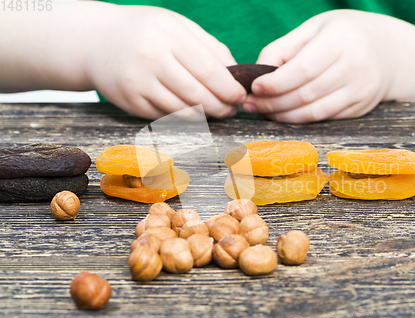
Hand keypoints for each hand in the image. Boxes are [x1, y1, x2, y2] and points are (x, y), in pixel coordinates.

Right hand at [87, 5, 245, 118]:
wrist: (96, 41)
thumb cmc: (146, 32)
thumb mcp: (177, 26)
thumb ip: (209, 47)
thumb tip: (236, 74)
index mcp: (168, 35)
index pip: (208, 70)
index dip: (228, 88)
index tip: (240, 96)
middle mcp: (151, 58)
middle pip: (197, 95)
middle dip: (220, 107)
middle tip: (230, 110)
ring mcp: (137, 82)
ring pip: (181, 110)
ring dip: (204, 115)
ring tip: (215, 111)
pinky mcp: (129, 102)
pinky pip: (164, 116)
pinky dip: (183, 117)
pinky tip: (191, 112)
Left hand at [243, 10, 401, 122]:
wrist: (389, 50)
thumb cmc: (343, 35)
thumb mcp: (315, 28)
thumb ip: (284, 48)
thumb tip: (257, 73)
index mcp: (341, 40)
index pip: (303, 69)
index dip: (276, 83)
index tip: (255, 88)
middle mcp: (356, 66)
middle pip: (306, 93)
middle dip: (273, 102)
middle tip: (252, 104)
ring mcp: (361, 90)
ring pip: (314, 111)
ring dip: (284, 115)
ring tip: (264, 111)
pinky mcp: (361, 107)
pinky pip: (325, 118)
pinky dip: (301, 119)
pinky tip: (284, 115)